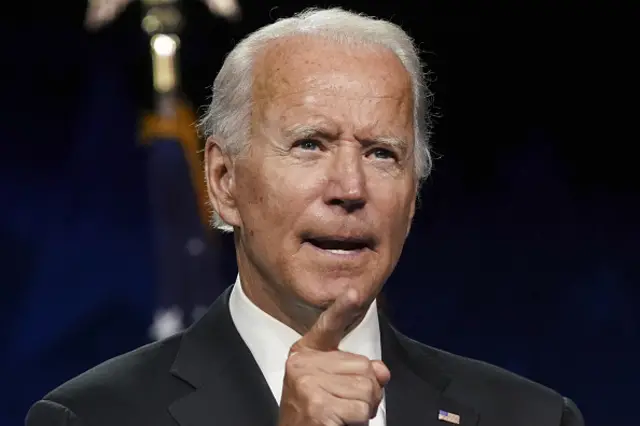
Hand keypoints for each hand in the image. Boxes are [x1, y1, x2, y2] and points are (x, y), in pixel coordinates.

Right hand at [278, 289, 390, 425]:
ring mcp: (308, 385)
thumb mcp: (332, 387)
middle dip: (366, 393)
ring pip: (367, 390)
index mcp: (304, 354)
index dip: (342, 309)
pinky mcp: (317, 407)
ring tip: (341, 417)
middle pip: (364, 367)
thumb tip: (381, 371)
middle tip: (345, 407)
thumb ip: (356, 372)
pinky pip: (361, 411)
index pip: (327, 326)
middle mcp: (302, 365)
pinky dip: (358, 424)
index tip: (354, 291)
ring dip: (363, 411)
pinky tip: (338, 425)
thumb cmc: (313, 417)